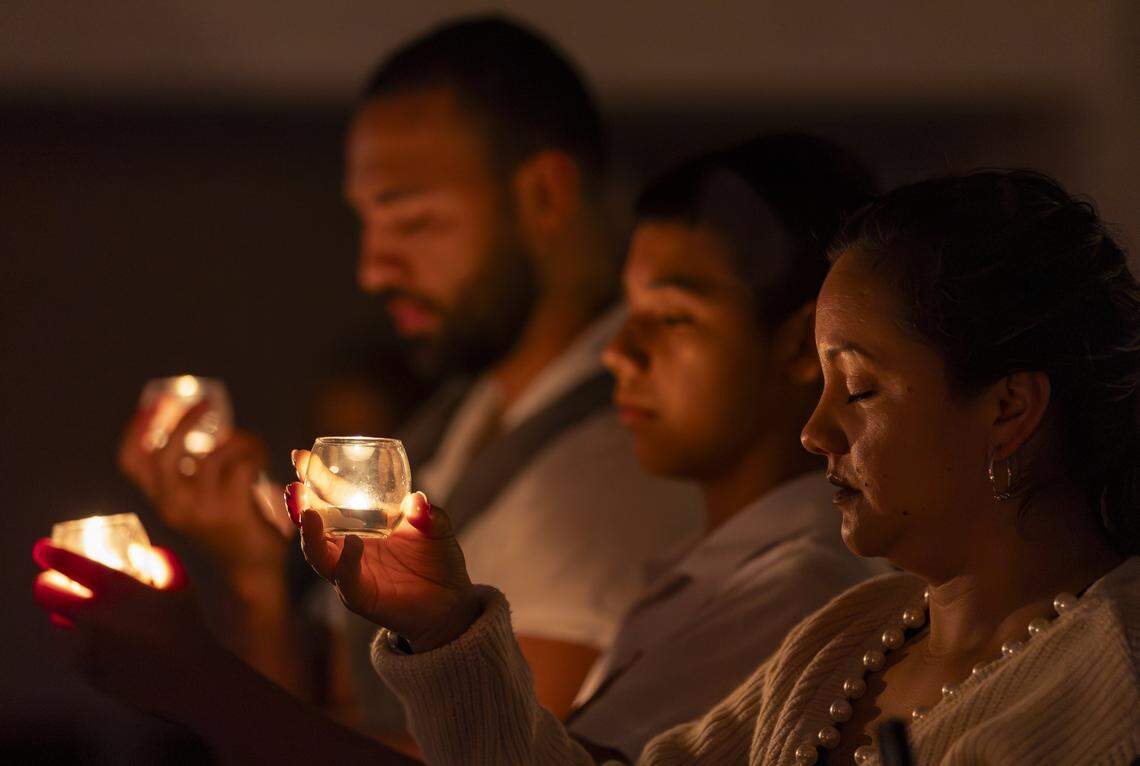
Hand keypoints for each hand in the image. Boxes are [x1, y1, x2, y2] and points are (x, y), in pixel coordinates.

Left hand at [32, 540, 225, 716]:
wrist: (186, 680)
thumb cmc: (187, 627)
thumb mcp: (180, 585)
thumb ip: (160, 560)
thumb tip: (139, 551)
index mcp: (117, 589)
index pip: (71, 564)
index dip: (52, 554)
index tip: (42, 550)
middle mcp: (93, 615)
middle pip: (46, 594)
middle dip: (45, 584)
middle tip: (53, 583)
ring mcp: (85, 644)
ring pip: (62, 622)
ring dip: (73, 616)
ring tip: (101, 621)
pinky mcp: (84, 668)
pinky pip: (76, 648)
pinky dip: (87, 643)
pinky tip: (114, 648)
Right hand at [118, 402, 290, 573]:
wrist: (251, 572)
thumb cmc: (228, 529)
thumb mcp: (197, 502)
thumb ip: (189, 473)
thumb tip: (200, 425)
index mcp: (161, 501)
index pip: (131, 462)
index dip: (136, 429)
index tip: (153, 404)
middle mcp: (173, 507)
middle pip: (164, 455)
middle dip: (184, 421)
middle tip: (207, 403)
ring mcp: (201, 510)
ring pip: (213, 456)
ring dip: (239, 440)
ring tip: (252, 444)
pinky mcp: (231, 511)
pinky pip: (241, 465)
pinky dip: (255, 453)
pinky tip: (261, 459)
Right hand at [286, 454, 478, 650]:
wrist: (449, 603)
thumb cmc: (437, 560)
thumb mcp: (437, 529)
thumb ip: (428, 515)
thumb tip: (416, 501)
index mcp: (360, 523)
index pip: (330, 497)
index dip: (314, 478)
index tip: (301, 455)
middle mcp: (347, 546)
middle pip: (313, 524)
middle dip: (300, 504)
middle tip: (295, 484)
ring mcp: (351, 572)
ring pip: (318, 555)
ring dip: (311, 534)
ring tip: (310, 513)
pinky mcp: (361, 597)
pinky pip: (347, 580)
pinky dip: (346, 563)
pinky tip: (353, 544)